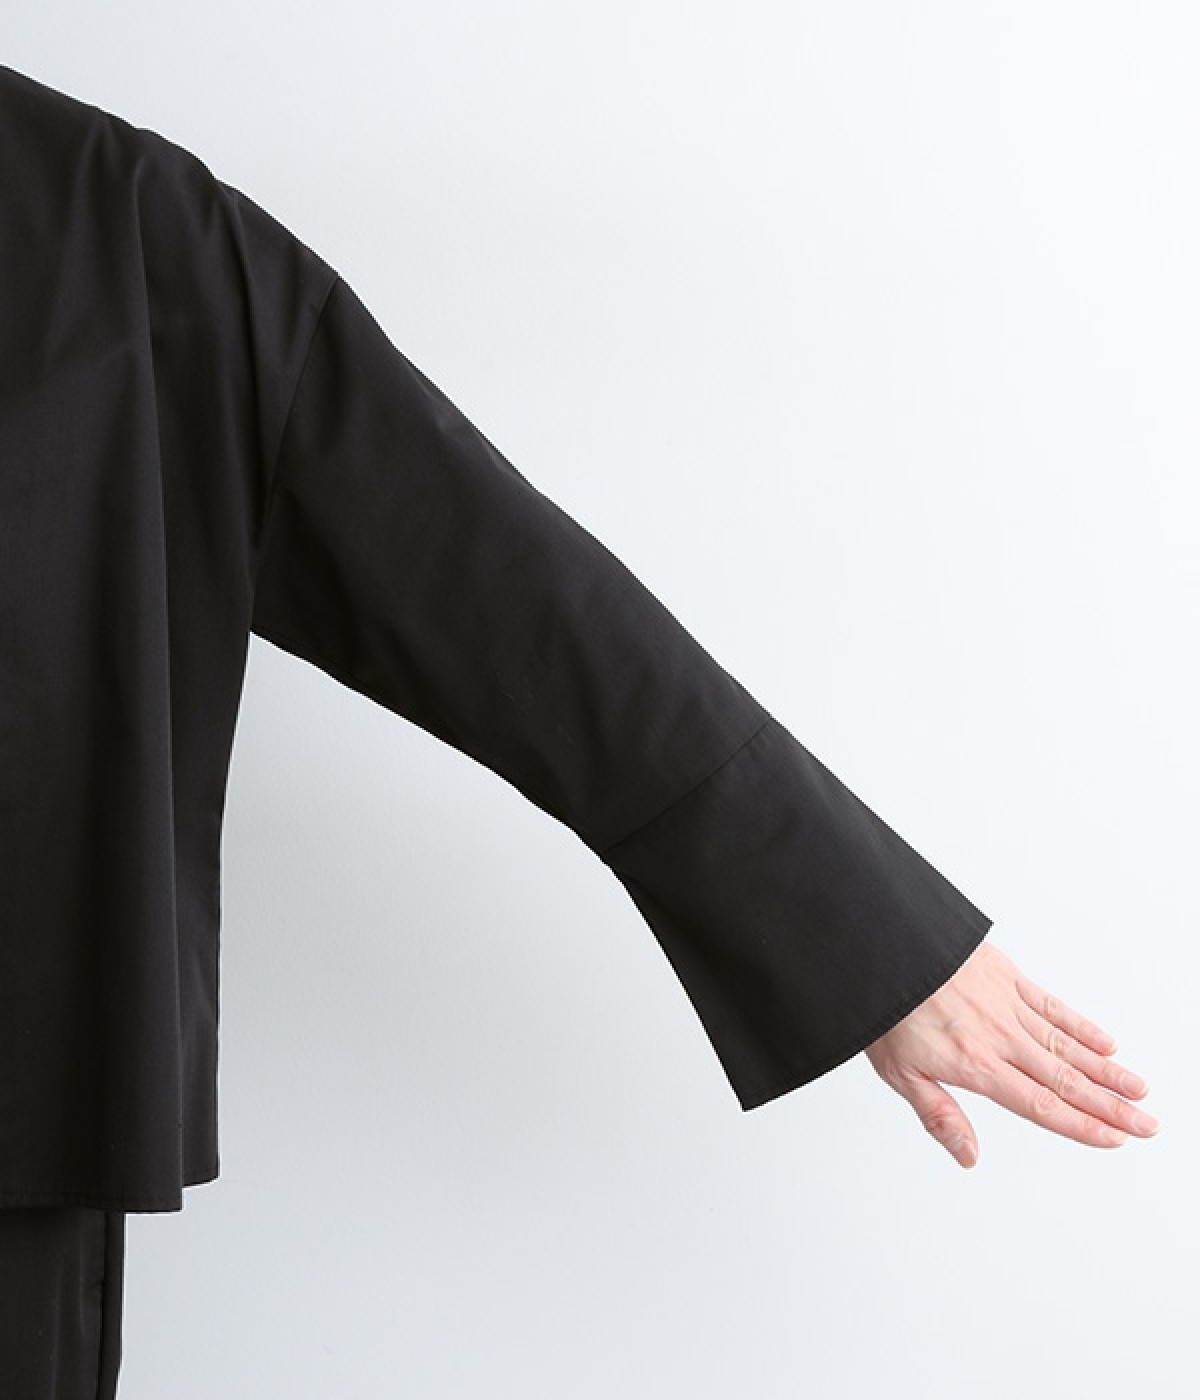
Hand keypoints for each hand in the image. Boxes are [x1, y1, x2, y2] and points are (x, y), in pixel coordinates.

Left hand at [862, 939, 1158, 1167]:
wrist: (880, 945)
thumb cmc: (885, 1008)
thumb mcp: (899, 1072)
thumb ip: (939, 1115)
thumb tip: (970, 1156)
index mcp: (975, 1064)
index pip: (1040, 1104)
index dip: (1081, 1125)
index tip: (1115, 1138)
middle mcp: (1000, 1036)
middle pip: (1066, 1079)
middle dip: (1110, 1105)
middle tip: (1147, 1124)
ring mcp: (1006, 1004)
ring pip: (1067, 1044)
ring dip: (1106, 1069)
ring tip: (1139, 1090)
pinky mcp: (1005, 975)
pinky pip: (1051, 1005)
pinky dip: (1081, 1025)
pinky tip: (1105, 1042)